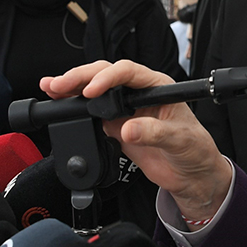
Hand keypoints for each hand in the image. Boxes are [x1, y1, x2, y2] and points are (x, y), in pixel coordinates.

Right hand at [42, 60, 232, 220]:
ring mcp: (125, 108)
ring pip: (94, 91)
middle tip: (60, 85)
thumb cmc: (194, 149)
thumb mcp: (179, 139)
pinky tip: (59, 104)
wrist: (190, 174)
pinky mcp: (115, 125)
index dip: (107, 78)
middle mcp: (139, 93)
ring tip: (51, 88)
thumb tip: (128, 128)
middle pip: (105, 75)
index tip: (91, 91)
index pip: (128, 72)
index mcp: (157, 86)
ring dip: (72, 89)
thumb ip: (154, 132)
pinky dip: (73, 108)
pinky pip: (91, 113)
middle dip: (80, 77)